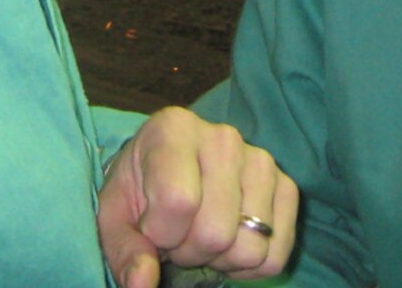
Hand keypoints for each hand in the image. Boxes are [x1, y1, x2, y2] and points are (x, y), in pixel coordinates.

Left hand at [96, 107, 297, 287]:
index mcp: (175, 129)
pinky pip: (276, 255)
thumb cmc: (141, 192)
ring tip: (203, 233)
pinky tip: (229, 241)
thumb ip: (124, 250)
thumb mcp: (115, 216)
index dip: (160, 234)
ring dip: (220, 258)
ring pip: (250, 248)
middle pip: (216, 232)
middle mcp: (224, 137)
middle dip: (189, 250)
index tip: (150, 227)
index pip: (178, 201)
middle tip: (178, 234)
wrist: (170, 171)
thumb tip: (142, 283)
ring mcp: (261, 160)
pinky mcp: (286, 186)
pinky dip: (250, 266)